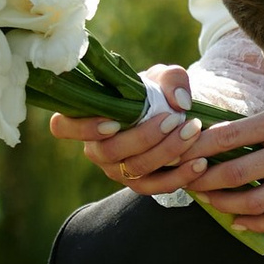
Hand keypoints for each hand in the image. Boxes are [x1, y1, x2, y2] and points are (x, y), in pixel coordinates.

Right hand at [46, 67, 214, 199]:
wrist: (177, 115)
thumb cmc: (158, 92)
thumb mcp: (163, 76)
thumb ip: (171, 79)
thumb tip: (178, 101)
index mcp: (87, 119)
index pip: (63, 127)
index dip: (83, 128)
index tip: (113, 122)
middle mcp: (97, 148)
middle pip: (110, 151)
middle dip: (144, 136)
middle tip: (173, 119)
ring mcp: (117, 170)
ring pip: (135, 169)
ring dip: (166, 152)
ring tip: (192, 131)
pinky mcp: (140, 185)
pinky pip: (157, 187)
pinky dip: (180, 177)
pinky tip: (200, 162)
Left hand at [166, 108, 263, 227]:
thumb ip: (258, 117)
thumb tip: (220, 129)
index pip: (226, 137)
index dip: (196, 148)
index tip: (175, 153)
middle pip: (233, 173)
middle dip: (202, 179)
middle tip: (184, 180)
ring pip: (253, 202)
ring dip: (223, 203)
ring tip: (206, 199)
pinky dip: (256, 224)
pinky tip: (238, 222)